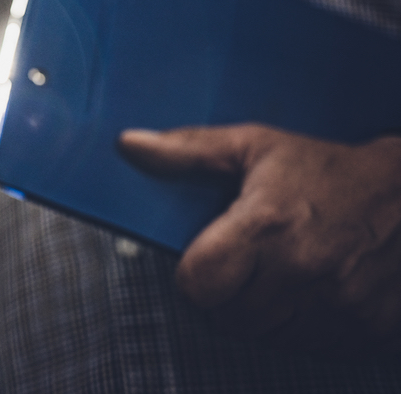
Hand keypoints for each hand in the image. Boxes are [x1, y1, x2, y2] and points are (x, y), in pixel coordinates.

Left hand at [120, 124, 400, 354]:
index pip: (197, 283)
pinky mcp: (363, 334)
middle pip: (226, 318)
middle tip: (243, 266)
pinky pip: (305, 348)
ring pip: (264, 338)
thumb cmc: (330, 171)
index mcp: (267, 226)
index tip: (205, 259)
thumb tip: (130, 144)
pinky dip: (299, 328)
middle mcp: (302, 272)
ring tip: (278, 274)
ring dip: (260, 315)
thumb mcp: (257, 147)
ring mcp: (336, 309)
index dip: (193, 275)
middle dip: (224, 296)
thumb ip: (189, 150)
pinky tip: (309, 291)